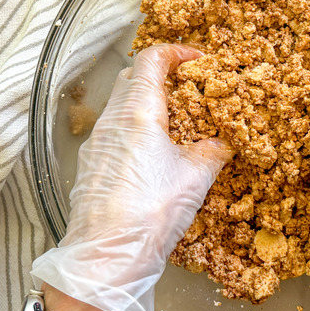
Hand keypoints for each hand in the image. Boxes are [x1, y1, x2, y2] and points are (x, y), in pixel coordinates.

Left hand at [31, 44, 233, 310]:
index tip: (195, 59)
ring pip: (120, 106)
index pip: (151, 60)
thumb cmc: (149, 214)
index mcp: (138, 112)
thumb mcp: (195, 178)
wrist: (106, 257)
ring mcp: (96, 143)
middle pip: (132, 78)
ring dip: (146, 105)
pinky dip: (133, 131)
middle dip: (159, 76)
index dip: (175, 52)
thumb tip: (218, 143)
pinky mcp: (91, 166)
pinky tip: (151, 156)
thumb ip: (212, 151)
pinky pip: (113, 134)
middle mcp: (111, 121)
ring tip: (174, 126)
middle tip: (187, 90)